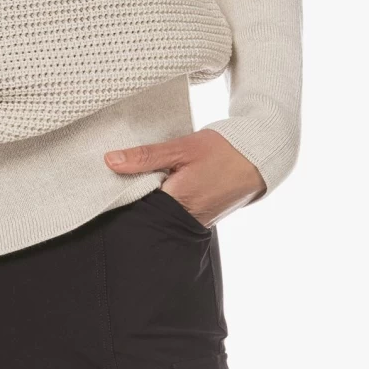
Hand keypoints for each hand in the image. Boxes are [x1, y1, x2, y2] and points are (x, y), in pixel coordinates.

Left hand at [103, 126, 265, 228]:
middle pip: (147, 210)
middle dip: (136, 193)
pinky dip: (168, 196)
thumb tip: (110, 161)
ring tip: (150, 174)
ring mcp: (194, 220)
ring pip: (161, 210)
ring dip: (153, 193)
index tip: (109, 176)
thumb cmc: (223, 152)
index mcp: (176, 204)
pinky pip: (175, 209)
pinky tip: (167, 180)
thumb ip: (146, 156)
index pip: (135, 205)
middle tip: (127, 172)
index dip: (121, 190)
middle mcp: (184, 219)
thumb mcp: (182, 148)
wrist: (259, 158)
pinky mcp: (202, 216)